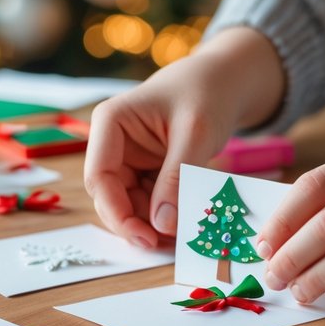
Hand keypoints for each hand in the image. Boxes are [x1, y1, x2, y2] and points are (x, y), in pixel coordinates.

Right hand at [84, 28, 285, 248]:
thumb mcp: (196, 133)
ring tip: (182, 237)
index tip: (144, 236)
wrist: (226, 80)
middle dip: (135, 222)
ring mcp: (128, 158)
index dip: (116, 212)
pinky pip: (149, 201)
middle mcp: (112, 143)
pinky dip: (165, 216)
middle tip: (166, 245)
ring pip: (130, 204)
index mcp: (110, 123)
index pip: (99, 177)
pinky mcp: (147, 170)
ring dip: (152, 224)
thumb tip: (162, 224)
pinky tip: (185, 225)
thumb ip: (177, 177)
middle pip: (110, 196)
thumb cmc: (207, 93)